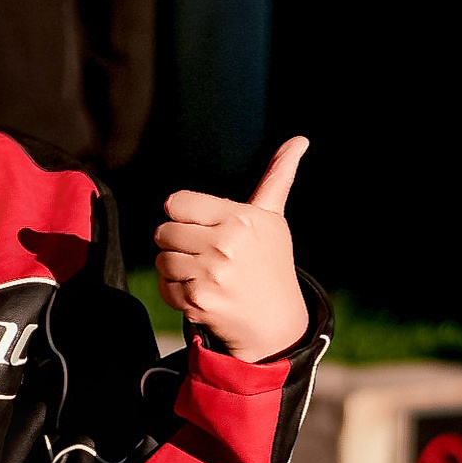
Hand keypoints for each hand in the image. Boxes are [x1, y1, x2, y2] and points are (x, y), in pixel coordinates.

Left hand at [152, 137, 309, 360]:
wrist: (276, 322)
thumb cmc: (270, 264)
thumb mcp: (273, 219)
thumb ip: (277, 177)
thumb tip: (299, 139)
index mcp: (241, 218)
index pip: (177, 203)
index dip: (181, 215)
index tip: (197, 226)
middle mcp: (226, 244)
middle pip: (164, 231)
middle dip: (176, 242)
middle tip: (201, 253)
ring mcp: (211, 275)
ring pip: (162, 259)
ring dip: (175, 268)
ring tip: (201, 273)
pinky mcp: (198, 302)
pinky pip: (164, 286)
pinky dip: (175, 291)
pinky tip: (199, 292)